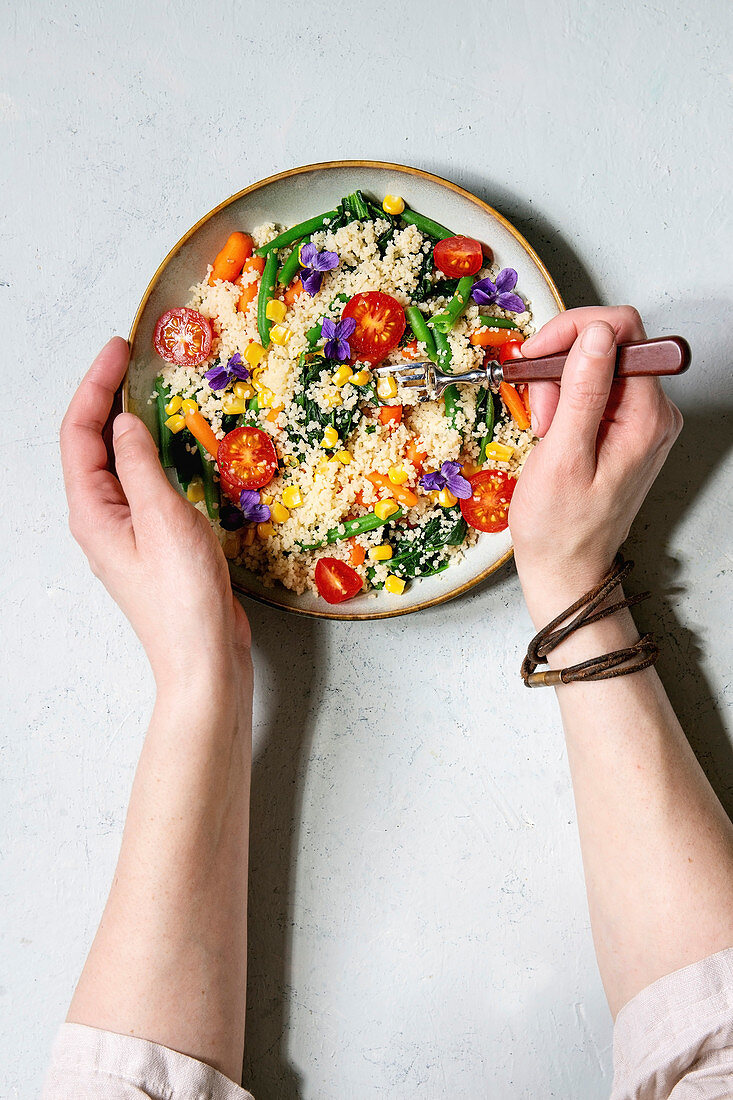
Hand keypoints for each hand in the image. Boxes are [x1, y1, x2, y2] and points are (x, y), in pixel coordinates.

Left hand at [60, 338, 250, 689]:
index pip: (79, 435)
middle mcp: (102, 519)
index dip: (95, 387)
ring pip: (119, 466)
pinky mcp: (154, 543)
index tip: (119, 350)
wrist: (204, 659)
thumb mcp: (164, 520)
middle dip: (108, 398)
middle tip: (135, 360)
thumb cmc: (182, 597)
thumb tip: (125, 424)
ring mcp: (127, 532)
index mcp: (93, 512)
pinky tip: (177, 448)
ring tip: (153, 392)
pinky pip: (145, 486)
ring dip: (131, 426)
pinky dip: (155, 457)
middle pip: (91, 446)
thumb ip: (141, 467)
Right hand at [508, 306, 682, 623]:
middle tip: (540, 407)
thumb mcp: (563, 457)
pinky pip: (593, 391)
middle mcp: (653, 412)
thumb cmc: (560, 527)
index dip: (573, 331)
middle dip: (560, 366)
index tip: (538, 354)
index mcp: (646, 415)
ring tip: (547, 430)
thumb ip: (582, 391)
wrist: (566, 567)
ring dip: (559, 387)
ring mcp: (641, 420)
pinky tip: (554, 433)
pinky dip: (565, 403)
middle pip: (608, 344)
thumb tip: (596, 335)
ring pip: (596, 366)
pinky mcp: (625, 428)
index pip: (621, 329)